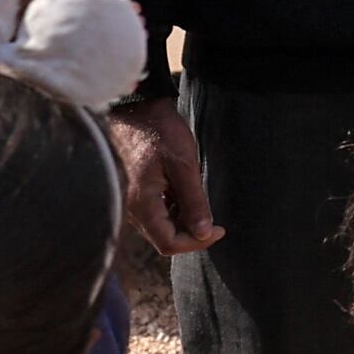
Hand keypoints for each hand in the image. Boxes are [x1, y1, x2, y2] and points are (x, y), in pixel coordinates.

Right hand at [112, 100, 217, 256]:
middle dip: (192, 234)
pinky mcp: (140, 194)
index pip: (168, 244)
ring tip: (200, 199)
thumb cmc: (159, 132)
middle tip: (215, 219)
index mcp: (143, 204)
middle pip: (165, 239)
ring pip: (163, 227)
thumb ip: (194, 201)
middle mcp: (134, 209)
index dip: (196, 242)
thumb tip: (203, 233)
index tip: (219, 229)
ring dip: (185, 222)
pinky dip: (177, 211)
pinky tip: (187, 193)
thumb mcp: (184, 166)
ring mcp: (135, 202)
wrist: (138, 109)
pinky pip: (159, 214)